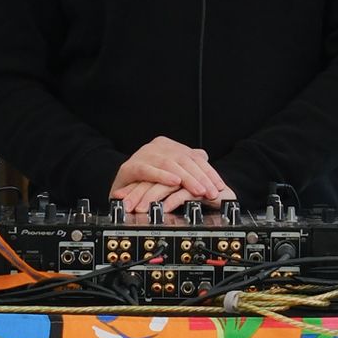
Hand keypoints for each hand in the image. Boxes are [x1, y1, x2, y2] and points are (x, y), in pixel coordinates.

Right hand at [109, 137, 230, 217]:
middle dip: (200, 178)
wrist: (119, 191)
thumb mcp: (169, 173)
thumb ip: (186, 164)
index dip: (208, 172)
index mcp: (167, 145)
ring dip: (186, 178)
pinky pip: (147, 170)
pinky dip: (161, 176)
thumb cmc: (145, 183)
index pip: (193, 157)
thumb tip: (204, 156)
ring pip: (169, 164)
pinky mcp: (129, 168)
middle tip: (211, 192)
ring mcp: (141, 155)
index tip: (218, 186)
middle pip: (183, 160)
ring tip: (198, 190)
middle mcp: (155, 147)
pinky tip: (174, 182)